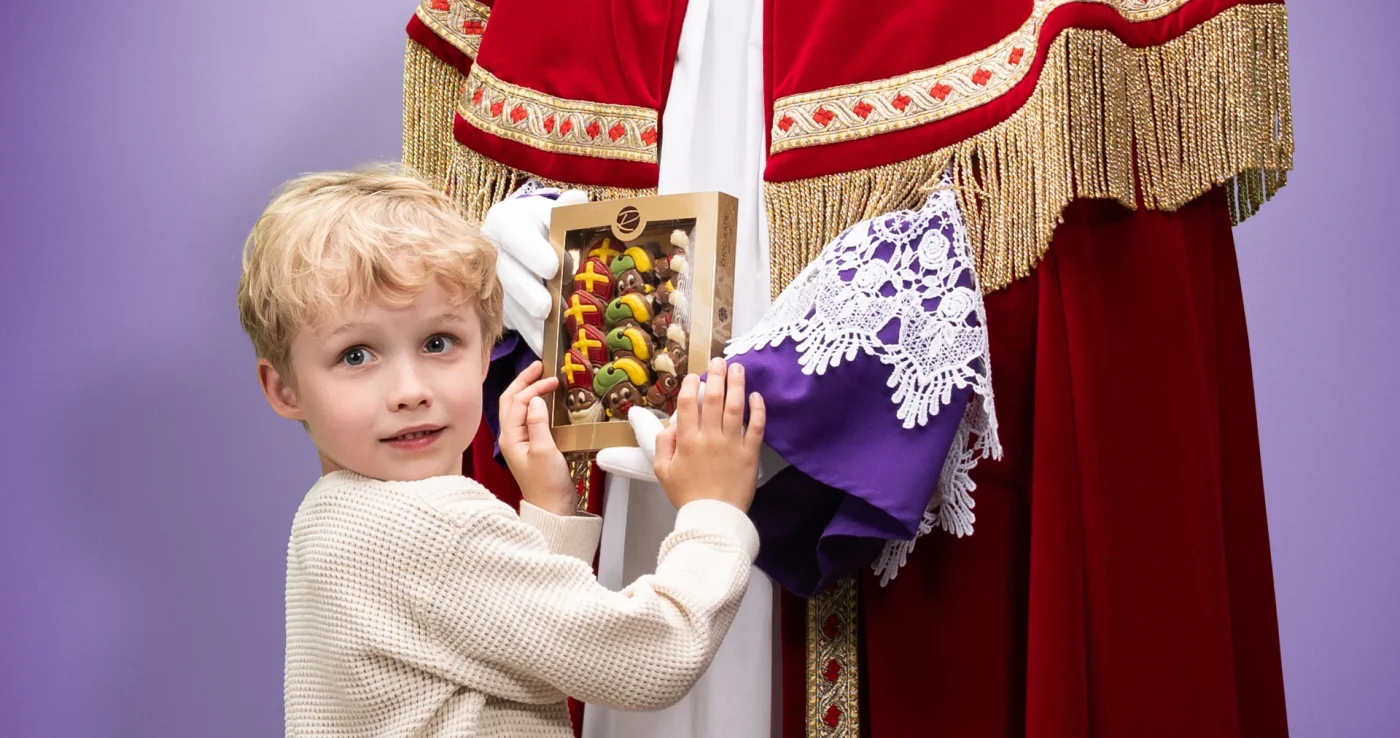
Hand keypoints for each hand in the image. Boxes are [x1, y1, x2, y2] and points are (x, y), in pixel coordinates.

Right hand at [481, 189, 589, 355]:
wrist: (527, 243)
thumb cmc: (549, 226)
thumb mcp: (558, 212)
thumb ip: (569, 208)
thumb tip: (578, 200)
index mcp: (507, 219)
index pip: (516, 231)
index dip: (532, 249)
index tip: (553, 267)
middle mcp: (493, 248)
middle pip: (508, 271)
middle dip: (528, 291)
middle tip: (547, 306)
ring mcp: (492, 278)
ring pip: (508, 300)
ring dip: (528, 319)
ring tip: (548, 332)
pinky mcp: (496, 303)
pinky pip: (511, 321)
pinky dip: (530, 335)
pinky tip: (546, 346)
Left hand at [497, 361, 575, 515]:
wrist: (553, 509)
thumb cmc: (548, 485)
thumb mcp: (544, 452)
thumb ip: (538, 424)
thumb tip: (535, 400)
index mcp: (510, 437)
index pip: (517, 402)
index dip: (533, 387)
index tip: (551, 381)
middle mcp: (511, 437)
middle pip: (511, 400)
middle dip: (523, 381)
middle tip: (539, 366)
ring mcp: (519, 441)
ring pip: (518, 408)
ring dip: (527, 390)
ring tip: (541, 378)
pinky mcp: (529, 445)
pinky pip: (527, 417)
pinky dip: (534, 403)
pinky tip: (544, 400)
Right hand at [595, 374, 791, 484]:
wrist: (713, 519)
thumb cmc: (687, 496)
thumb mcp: (663, 472)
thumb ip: (663, 445)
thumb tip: (670, 426)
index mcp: (687, 441)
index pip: (689, 404)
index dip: (691, 386)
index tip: (694, 377)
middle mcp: (710, 437)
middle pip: (714, 399)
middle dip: (716, 376)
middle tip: (719, 361)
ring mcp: (732, 444)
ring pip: (736, 407)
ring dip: (737, 384)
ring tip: (738, 368)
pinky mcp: (750, 454)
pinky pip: (757, 427)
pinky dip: (758, 410)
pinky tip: (757, 396)